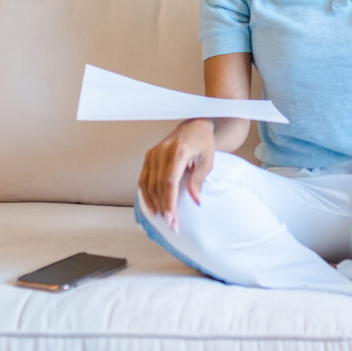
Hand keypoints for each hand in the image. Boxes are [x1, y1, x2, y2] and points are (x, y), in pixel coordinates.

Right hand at [138, 118, 215, 232]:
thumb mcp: (207, 161)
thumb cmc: (203, 144)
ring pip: (148, 184)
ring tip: (162, 218)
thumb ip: (198, 180)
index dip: (169, 201)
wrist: (193, 126)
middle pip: (158, 185)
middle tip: (171, 224)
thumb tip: (196, 201)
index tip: (172, 218)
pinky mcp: (149, 156)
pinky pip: (143, 178)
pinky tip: (152, 206)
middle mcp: (162, 151)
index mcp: (179, 151)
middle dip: (164, 207)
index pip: (169, 181)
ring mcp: (153, 153)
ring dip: (154, 203)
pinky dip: (146, 194)